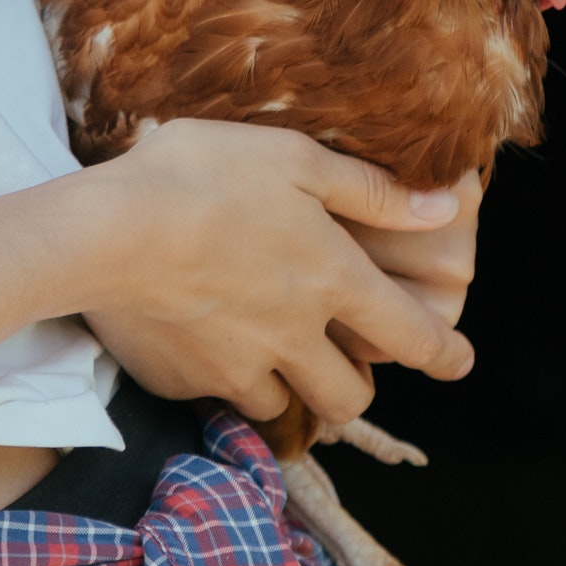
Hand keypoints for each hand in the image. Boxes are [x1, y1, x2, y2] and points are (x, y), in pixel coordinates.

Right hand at [75, 117, 474, 430]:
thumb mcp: (293, 159)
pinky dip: (222, 379)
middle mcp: (295, 337)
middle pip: (349, 397)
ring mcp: (238, 367)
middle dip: (354, 389)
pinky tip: (201, 342)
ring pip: (284, 405)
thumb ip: (369, 190)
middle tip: (341, 368)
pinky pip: (216, 396)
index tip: (459, 362)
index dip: (444, 354)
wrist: (106, 233)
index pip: (411, 334)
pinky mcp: (185, 382)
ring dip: (287, 388)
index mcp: (332, 280)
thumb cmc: (203, 177)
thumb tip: (442, 206)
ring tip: (267, 357)